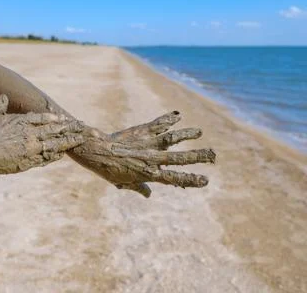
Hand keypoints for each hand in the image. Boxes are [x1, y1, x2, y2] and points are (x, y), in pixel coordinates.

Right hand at [0, 94, 84, 173]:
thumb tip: (3, 97)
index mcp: (21, 121)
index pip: (43, 118)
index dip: (55, 118)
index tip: (65, 118)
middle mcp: (29, 134)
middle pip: (54, 130)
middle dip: (69, 128)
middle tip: (82, 127)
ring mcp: (30, 148)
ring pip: (54, 144)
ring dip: (68, 142)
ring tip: (80, 140)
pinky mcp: (26, 162)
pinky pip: (45, 158)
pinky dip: (54, 156)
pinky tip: (62, 155)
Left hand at [70, 111, 214, 196]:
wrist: (96, 151)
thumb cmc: (108, 170)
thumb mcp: (123, 183)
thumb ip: (139, 188)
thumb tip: (149, 195)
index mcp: (149, 174)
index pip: (175, 178)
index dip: (191, 180)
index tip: (206, 180)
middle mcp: (152, 159)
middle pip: (180, 158)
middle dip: (199, 156)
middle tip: (214, 154)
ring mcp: (148, 144)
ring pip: (172, 139)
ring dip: (187, 134)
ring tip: (199, 131)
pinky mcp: (142, 131)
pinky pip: (158, 124)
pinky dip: (168, 119)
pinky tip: (177, 115)